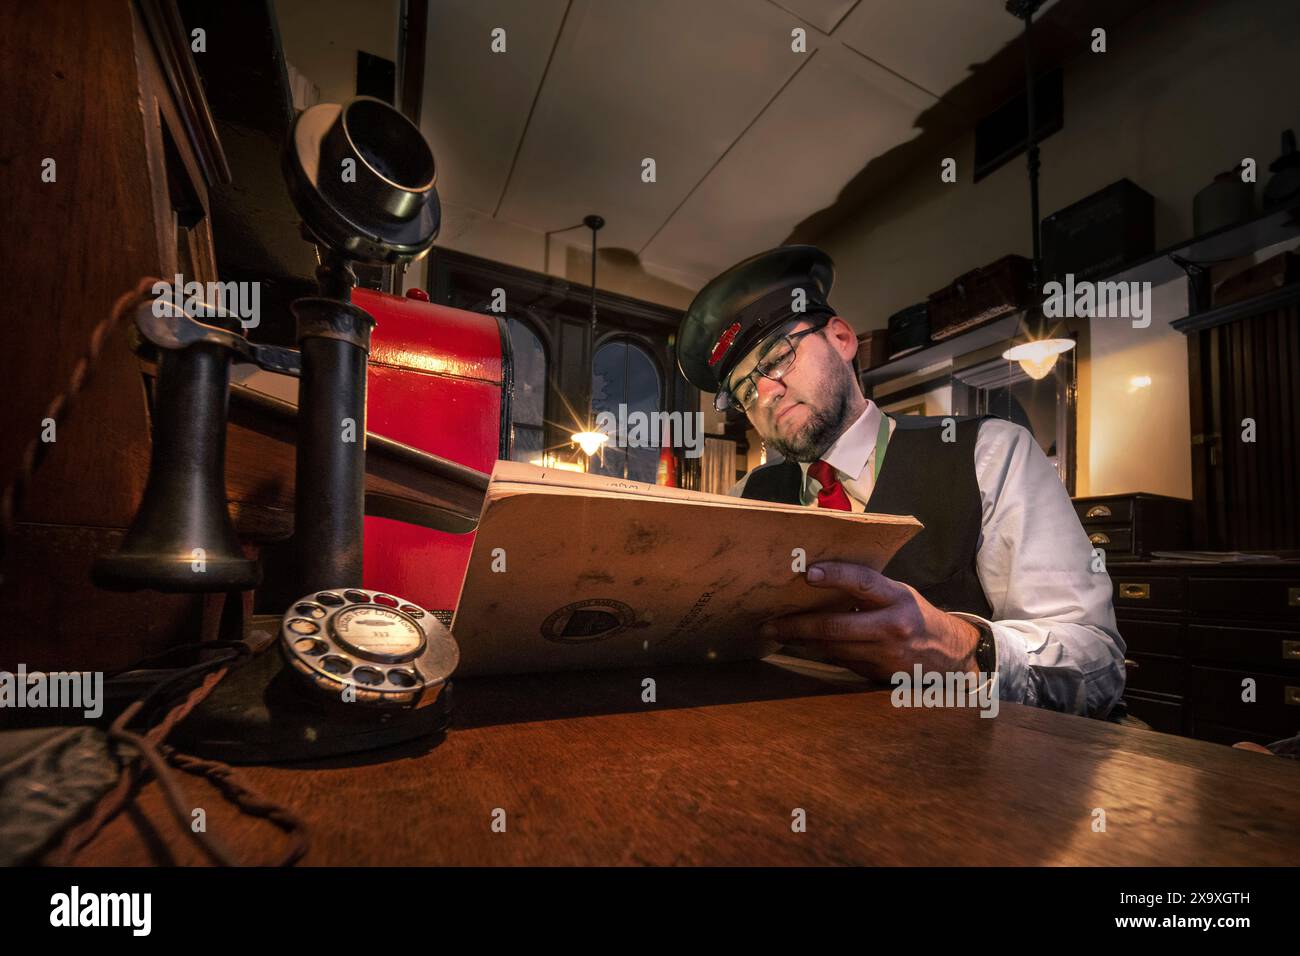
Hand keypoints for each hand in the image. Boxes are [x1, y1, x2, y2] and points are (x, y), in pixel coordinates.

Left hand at [759, 560, 981, 681]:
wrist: (949, 654)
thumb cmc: (915, 615)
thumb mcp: (899, 593)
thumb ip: (868, 589)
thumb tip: (818, 579)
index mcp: (897, 598)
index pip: (863, 582)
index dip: (835, 576)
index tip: (807, 574)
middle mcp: (892, 626)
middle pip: (835, 626)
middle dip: (796, 625)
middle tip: (769, 623)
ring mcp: (885, 654)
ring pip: (832, 648)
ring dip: (801, 641)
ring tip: (776, 632)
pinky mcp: (878, 674)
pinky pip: (840, 661)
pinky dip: (820, 652)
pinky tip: (803, 645)